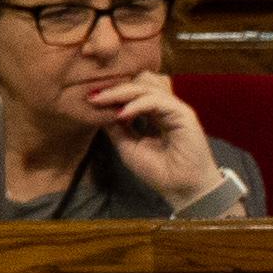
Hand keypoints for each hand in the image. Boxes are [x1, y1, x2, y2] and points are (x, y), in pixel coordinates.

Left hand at [88, 71, 219, 199]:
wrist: (181, 188)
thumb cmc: (158, 171)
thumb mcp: (127, 146)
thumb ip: (116, 127)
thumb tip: (99, 109)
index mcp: (154, 114)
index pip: (133, 93)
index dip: (112, 93)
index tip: (89, 99)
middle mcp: (165, 107)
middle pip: (139, 84)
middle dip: (114, 89)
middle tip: (93, 97)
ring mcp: (174, 109)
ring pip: (147, 87)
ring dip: (123, 92)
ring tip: (103, 101)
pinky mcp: (183, 113)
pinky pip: (157, 101)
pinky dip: (137, 104)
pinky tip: (122, 114)